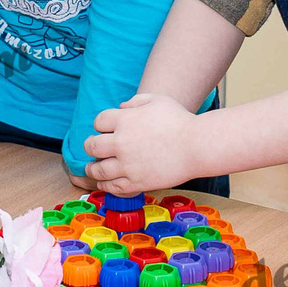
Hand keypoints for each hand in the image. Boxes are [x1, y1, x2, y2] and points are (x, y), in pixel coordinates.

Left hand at [83, 94, 202, 196]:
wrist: (197, 146)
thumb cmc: (180, 121)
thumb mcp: (158, 100)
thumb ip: (136, 101)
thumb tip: (121, 108)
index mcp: (125, 120)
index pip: (99, 122)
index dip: (100, 125)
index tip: (104, 129)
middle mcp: (121, 143)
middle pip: (92, 146)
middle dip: (90, 146)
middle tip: (92, 148)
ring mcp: (128, 165)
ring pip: (98, 169)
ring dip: (92, 168)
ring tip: (92, 168)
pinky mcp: (137, 182)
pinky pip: (113, 186)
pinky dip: (105, 184)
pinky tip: (104, 182)